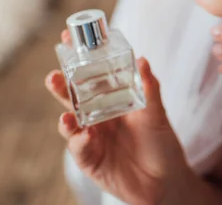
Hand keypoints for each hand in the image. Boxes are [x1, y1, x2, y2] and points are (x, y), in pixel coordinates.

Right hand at [45, 31, 191, 204]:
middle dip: (61, 85)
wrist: (166, 180)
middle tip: (55, 75)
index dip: (79, 60)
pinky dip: (79, 141)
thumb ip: (149, 88)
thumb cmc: (162, 143)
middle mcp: (98, 117)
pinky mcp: (90, 159)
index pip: (91, 77)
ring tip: (66, 112)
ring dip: (64, 114)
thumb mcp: (157, 113)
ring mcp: (92, 138)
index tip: (69, 40)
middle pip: (73, 97)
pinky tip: (84, 135)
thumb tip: (142, 59)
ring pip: (71, 122)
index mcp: (112, 101)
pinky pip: (79, 149)